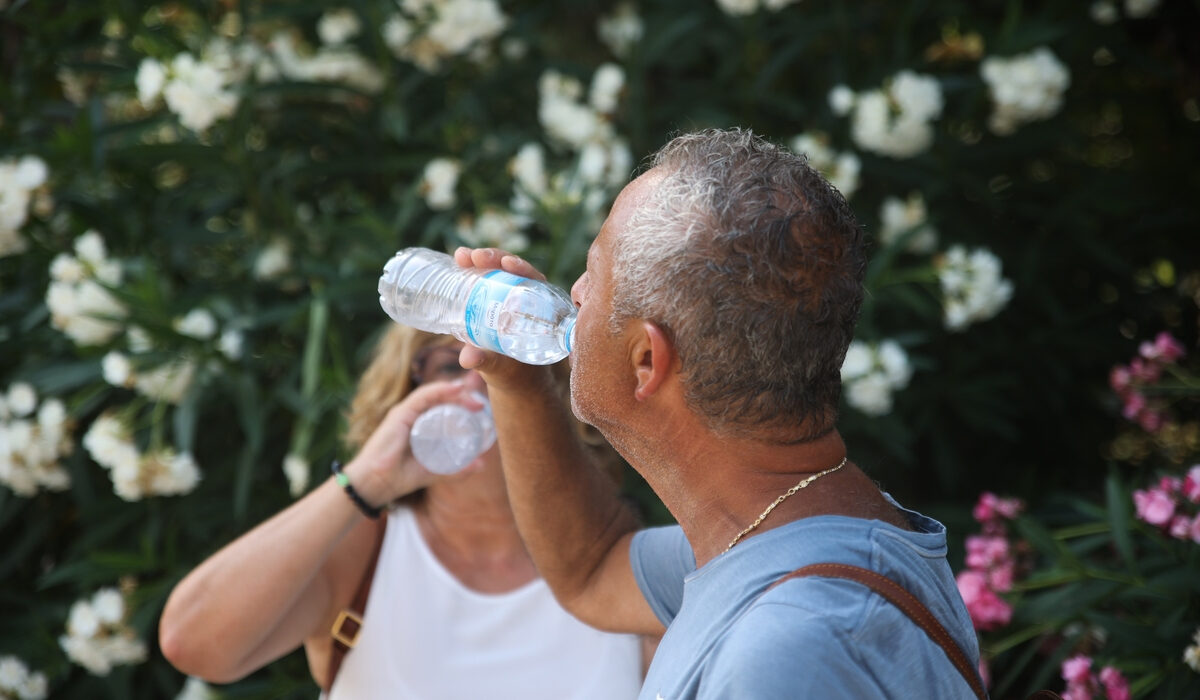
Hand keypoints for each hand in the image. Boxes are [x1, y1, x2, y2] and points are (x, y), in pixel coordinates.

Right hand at [342, 379, 486, 505]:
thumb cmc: (399, 478)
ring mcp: (406, 412)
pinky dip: (440, 390)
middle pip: (441, 398)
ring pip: (434, 394)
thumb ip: (456, 469)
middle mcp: (413, 415)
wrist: (375, 485)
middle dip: (462, 396)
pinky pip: (422, 396)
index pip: (443, 407)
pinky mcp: (399, 414)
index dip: (462, 403)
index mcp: (420, 425)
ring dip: (456, 393)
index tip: (481, 408)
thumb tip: (481, 464)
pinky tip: (456, 389)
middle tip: (481, 405)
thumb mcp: (435, 472)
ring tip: (474, 399)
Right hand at [453, 247, 559, 391]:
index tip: (507, 264)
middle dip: (495, 259)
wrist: (511, 380)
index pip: (533, 280)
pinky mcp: (492, 300)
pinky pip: (484, 280)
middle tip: (475, 257)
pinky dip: (471, 270)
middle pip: (513, 270)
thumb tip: (467, 358)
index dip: (521, 268)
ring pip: (496, 272)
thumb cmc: (514, 374)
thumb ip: (486, 363)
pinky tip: (457, 262)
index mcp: (538, 310)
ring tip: (461, 256)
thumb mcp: (501, 369)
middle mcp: (525, 299)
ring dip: (480, 260)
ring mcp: (507, 298)